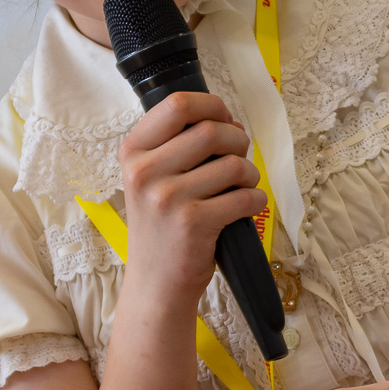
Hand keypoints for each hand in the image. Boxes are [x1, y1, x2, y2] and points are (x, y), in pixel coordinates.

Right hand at [119, 91, 264, 312]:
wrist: (155, 285)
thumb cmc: (161, 228)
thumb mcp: (150, 181)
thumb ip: (176, 146)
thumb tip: (227, 120)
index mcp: (133, 153)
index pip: (177, 104)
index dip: (212, 105)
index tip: (225, 120)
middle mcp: (145, 172)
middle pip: (211, 130)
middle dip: (238, 141)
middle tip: (239, 158)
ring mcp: (167, 198)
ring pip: (233, 164)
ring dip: (250, 174)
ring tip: (242, 187)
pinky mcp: (193, 223)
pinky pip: (244, 197)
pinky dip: (256, 200)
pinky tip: (247, 207)